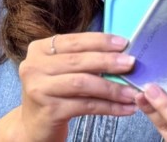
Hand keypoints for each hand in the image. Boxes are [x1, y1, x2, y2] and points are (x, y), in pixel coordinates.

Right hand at [17, 33, 138, 140]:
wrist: (34, 126)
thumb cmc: (55, 93)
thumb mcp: (62, 70)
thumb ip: (83, 58)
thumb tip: (120, 53)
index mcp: (39, 49)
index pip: (74, 41)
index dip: (100, 41)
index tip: (124, 43)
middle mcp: (34, 66)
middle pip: (78, 61)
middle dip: (108, 61)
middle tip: (131, 63)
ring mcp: (39, 89)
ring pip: (82, 83)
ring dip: (112, 88)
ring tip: (132, 92)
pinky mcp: (49, 110)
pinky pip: (85, 105)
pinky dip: (109, 107)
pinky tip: (125, 109)